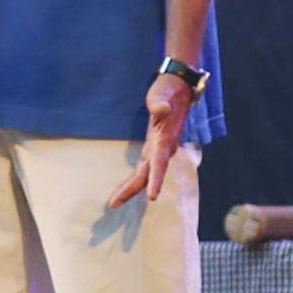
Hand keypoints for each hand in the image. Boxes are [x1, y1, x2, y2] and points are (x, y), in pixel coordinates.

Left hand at [105, 74, 195, 207]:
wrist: (179, 88)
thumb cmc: (169, 91)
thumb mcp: (163, 94)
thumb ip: (160, 103)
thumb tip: (161, 109)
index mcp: (165, 139)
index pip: (160, 163)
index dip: (156, 180)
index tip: (152, 197)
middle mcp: (163, 148)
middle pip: (147, 174)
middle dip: (132, 190)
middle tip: (113, 204)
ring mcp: (159, 148)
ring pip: (146, 173)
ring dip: (132, 187)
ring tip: (116, 201)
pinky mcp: (155, 146)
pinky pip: (145, 167)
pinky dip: (137, 178)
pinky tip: (128, 186)